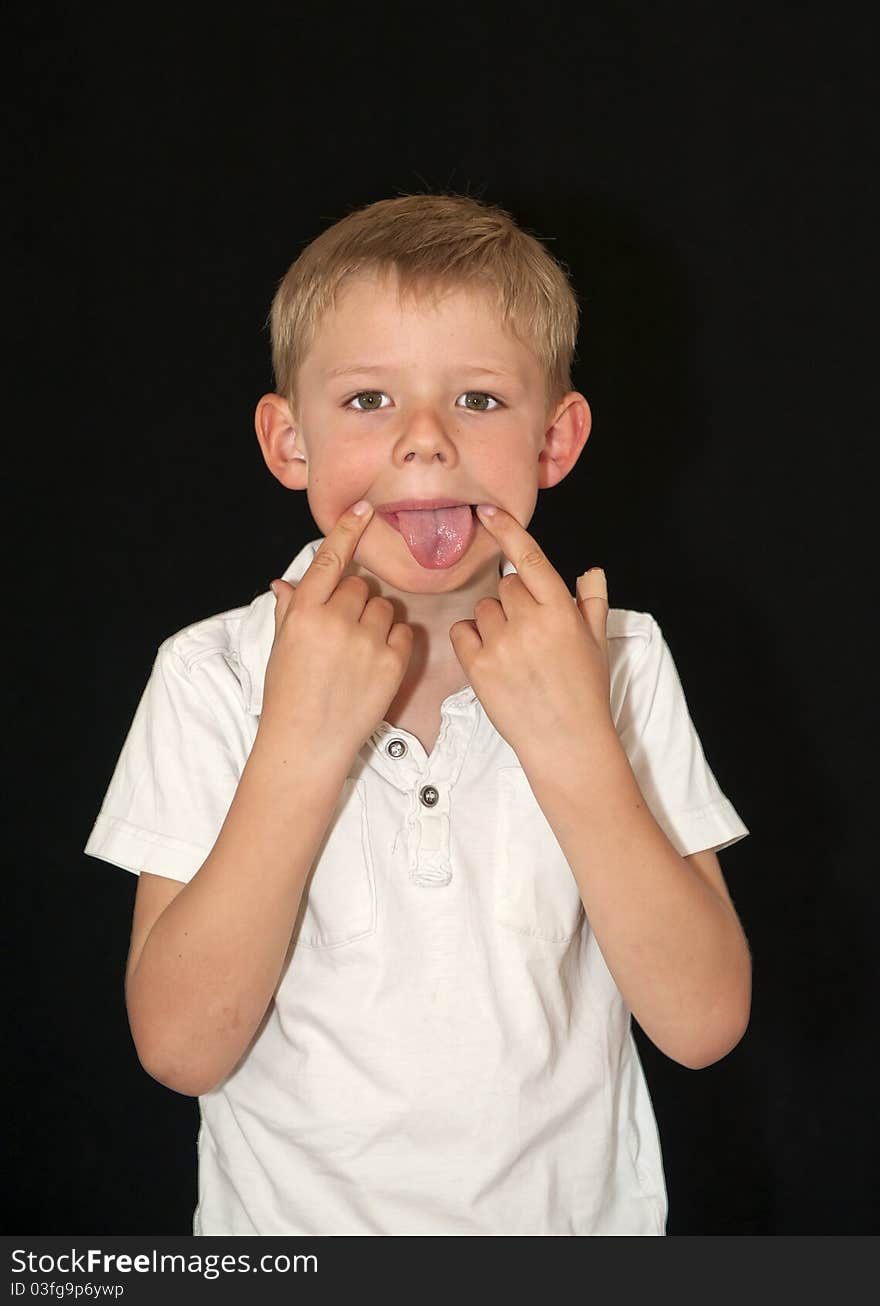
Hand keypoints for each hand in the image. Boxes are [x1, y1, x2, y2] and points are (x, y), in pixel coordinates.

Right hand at [260, 501, 413, 762]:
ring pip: (385, 608)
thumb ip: (289, 611)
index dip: (348, 530)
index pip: (330, 559)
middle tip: (342, 634)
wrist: (307, 744)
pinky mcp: (392, 664)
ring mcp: (366, 643)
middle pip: (361, 586)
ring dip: (376, 622)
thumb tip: (284, 584)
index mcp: (303, 613)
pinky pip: (403, 633)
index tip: (364, 507)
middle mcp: (335, 622)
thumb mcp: (280, 648)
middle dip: (355, 602)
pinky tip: (374, 664)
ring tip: (356, 653)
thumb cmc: (289, 695)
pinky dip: (394, 643)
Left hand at [448, 505, 613, 761]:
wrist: (566, 742)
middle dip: (515, 603)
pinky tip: (491, 658)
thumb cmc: (585, 692)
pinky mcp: (478, 668)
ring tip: (514, 652)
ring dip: (493, 622)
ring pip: (483, 609)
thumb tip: (591, 571)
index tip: (487, 511)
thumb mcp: (597, 643)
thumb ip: (592, 602)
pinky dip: (471, 639)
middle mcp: (531, 623)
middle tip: (530, 635)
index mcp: (561, 612)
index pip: (530, 558)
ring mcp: (502, 645)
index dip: (507, 530)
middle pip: (506, 587)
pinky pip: (462, 632)